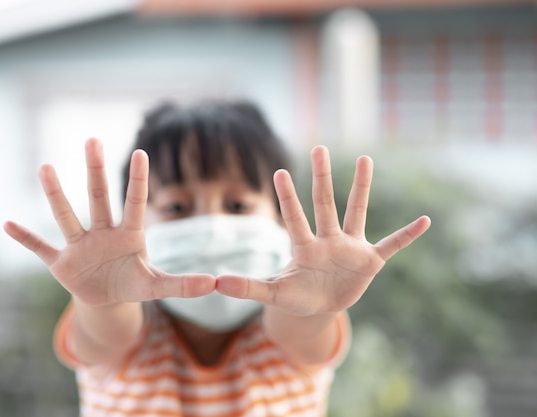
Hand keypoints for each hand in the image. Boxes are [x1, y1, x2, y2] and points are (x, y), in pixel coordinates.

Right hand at [4, 138, 214, 305]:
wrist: (106, 298)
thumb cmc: (132, 282)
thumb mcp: (157, 285)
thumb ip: (182, 284)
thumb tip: (214, 283)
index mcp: (129, 234)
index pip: (135, 202)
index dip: (139, 180)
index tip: (141, 152)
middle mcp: (103, 232)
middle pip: (99, 198)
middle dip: (97, 171)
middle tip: (93, 140)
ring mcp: (80, 246)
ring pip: (66, 216)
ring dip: (56, 195)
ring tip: (45, 167)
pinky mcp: (60, 263)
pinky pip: (40, 249)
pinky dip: (25, 238)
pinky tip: (7, 223)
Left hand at [216, 145, 430, 315]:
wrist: (319, 305)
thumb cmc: (295, 295)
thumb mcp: (273, 293)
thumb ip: (248, 287)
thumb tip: (217, 282)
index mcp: (304, 246)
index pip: (294, 217)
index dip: (288, 196)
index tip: (280, 170)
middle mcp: (327, 239)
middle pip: (324, 204)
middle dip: (322, 177)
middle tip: (318, 147)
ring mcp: (349, 247)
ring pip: (356, 212)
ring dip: (362, 188)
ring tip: (366, 159)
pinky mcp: (369, 261)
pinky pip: (392, 245)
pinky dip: (407, 235)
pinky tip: (425, 220)